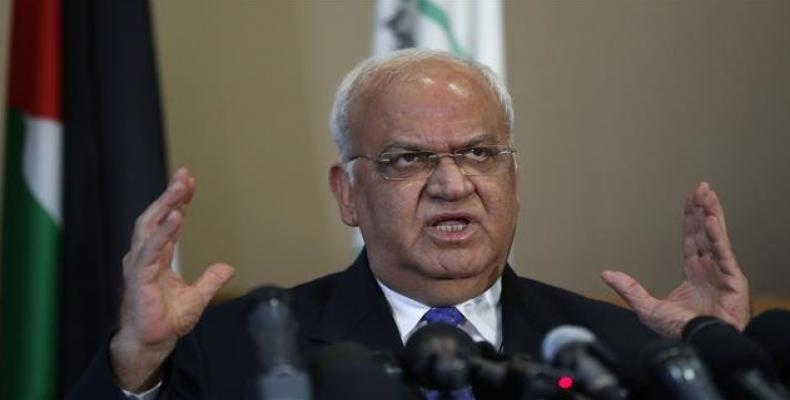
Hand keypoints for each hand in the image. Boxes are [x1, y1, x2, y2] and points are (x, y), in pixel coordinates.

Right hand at [110, 168, 233, 390]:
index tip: (190, 181)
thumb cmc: (167, 320)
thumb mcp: (198, 297)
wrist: (152, 342)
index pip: (168, 221)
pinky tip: (176, 217)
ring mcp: (140, 264)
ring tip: (180, 187)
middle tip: (184, 175)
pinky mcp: (139, 277)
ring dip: (165, 204)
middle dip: (170, 194)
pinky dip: (162, 232)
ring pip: (149, 226)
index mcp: (158, 257)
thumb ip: (211, 280)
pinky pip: (150, 250)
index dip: (179, 201)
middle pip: (156, 216)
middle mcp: (145, 255)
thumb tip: (228, 268)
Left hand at [601, 182, 749, 338]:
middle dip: (703, 209)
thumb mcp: (648, 309)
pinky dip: (718, 237)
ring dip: (712, 215)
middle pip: (705, 233)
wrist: (700, 346)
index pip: (692, 239)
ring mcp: (723, 273)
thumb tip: (606, 274)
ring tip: (707, 195)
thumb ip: (629, 289)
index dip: (691, 219)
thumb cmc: (682, 333)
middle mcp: (711, 269)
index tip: (691, 200)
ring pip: (717, 238)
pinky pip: (724, 254)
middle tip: (701, 187)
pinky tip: (711, 221)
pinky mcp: (733, 281)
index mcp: (695, 273)